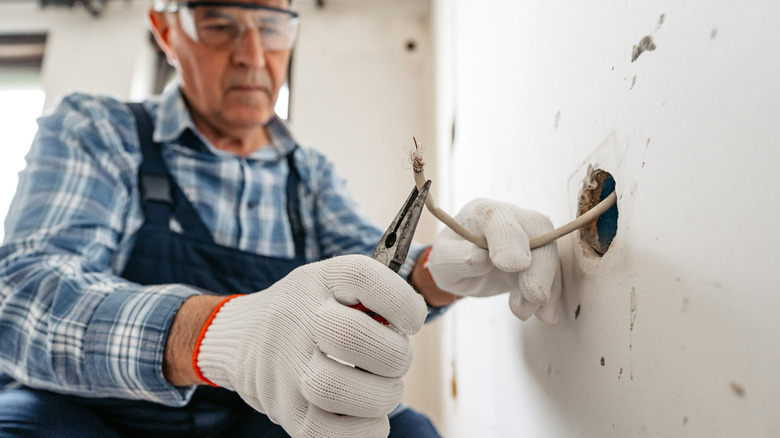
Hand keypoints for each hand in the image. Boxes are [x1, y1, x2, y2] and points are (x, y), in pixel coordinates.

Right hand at [195, 255, 426, 437]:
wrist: (243, 339)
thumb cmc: (308, 313)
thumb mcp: (332, 285)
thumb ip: (373, 296)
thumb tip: (413, 319)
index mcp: (316, 281)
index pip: (361, 277)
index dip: (400, 300)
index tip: (411, 319)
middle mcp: (295, 318)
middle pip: (352, 337)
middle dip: (394, 356)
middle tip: (397, 361)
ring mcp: (284, 366)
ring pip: (334, 389)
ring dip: (380, 396)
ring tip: (384, 390)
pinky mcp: (285, 409)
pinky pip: (327, 432)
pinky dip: (364, 430)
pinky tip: (371, 416)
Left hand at [426, 198, 560, 322]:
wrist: (463, 266)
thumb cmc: (452, 258)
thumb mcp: (442, 261)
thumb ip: (457, 257)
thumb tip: (480, 258)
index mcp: (482, 212)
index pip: (499, 218)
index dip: (508, 240)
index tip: (512, 265)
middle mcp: (510, 216)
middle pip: (537, 229)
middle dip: (540, 263)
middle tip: (533, 295)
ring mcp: (529, 234)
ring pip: (550, 250)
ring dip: (545, 283)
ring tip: (523, 311)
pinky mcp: (540, 254)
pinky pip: (554, 269)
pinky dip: (551, 294)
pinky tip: (545, 314)